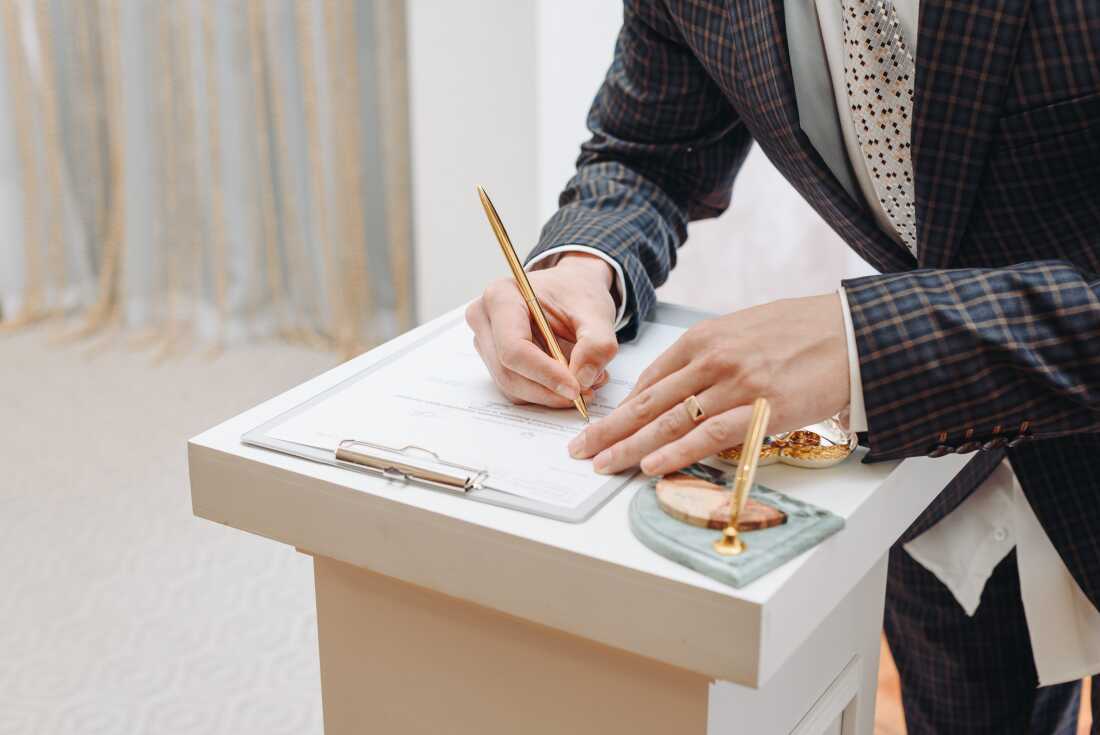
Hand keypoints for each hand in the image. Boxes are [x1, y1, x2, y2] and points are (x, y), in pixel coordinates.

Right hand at [466, 253, 618, 406]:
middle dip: (548, 390)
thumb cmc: (577, 293)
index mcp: (501, 296)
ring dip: (548, 395)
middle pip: (509, 373)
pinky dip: (544, 393)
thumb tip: (583, 379)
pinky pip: (516, 389)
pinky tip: (568, 380)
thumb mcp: (597, 312)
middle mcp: (485, 320)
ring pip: (512, 386)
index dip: (545, 374)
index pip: (514, 348)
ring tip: (584, 382)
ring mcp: (486, 343)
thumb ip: (597, 344)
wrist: (572, 288)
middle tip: (585, 392)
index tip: (576, 388)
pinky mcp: (495, 361)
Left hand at [568, 293, 850, 475]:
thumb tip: (678, 388)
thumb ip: (707, 358)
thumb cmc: (801, 332)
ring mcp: (736, 384)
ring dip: (631, 446)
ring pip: (671, 421)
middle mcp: (713, 359)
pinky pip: (709, 435)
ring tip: (602, 464)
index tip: (599, 426)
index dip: (622, 408)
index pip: (650, 379)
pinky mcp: (762, 409)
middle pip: (650, 402)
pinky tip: (650, 465)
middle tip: (580, 449)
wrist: (854, 332)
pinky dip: (677, 452)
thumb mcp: (743, 331)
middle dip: (610, 428)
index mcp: (704, 338)